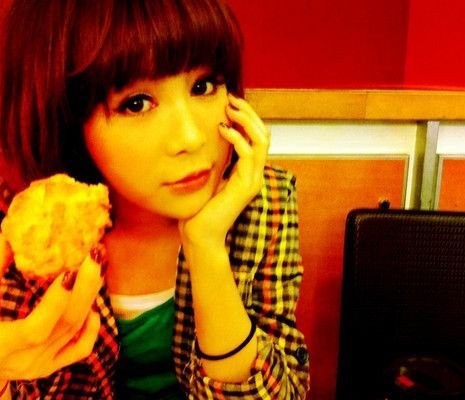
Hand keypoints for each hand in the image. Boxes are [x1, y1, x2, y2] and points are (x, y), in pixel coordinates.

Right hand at [0, 235, 102, 399]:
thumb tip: (12, 231)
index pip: (36, 328)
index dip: (56, 302)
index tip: (69, 270)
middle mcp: (26, 360)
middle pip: (66, 325)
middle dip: (85, 288)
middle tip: (95, 255)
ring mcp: (42, 366)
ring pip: (77, 331)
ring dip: (90, 296)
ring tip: (95, 266)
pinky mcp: (52, 367)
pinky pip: (82, 348)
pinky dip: (92, 326)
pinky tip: (91, 303)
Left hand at [179, 94, 269, 247]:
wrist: (201, 234)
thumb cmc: (200, 208)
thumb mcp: (209, 176)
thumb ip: (216, 160)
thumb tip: (209, 138)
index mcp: (248, 172)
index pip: (257, 137)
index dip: (247, 118)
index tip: (229, 104)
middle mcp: (255, 174)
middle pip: (264, 134)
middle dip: (249, 113)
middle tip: (231, 99)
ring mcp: (253, 180)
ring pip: (262, 140)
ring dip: (246, 120)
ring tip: (229, 108)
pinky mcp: (246, 186)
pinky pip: (249, 154)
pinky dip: (238, 137)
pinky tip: (223, 129)